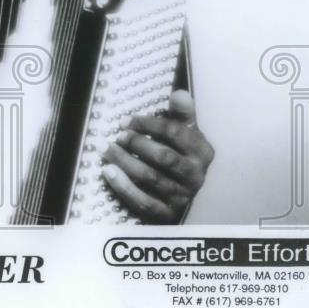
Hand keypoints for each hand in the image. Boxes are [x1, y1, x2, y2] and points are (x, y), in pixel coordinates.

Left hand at [101, 89, 214, 223]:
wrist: (180, 190)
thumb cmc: (179, 153)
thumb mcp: (184, 131)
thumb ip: (181, 112)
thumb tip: (179, 94)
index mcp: (202, 151)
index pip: (175, 133)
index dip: (147, 124)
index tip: (125, 120)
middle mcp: (196, 175)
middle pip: (164, 157)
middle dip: (136, 144)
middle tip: (117, 136)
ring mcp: (183, 196)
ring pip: (151, 178)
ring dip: (125, 162)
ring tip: (106, 150)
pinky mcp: (167, 213)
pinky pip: (144, 201)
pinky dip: (124, 187)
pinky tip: (108, 172)